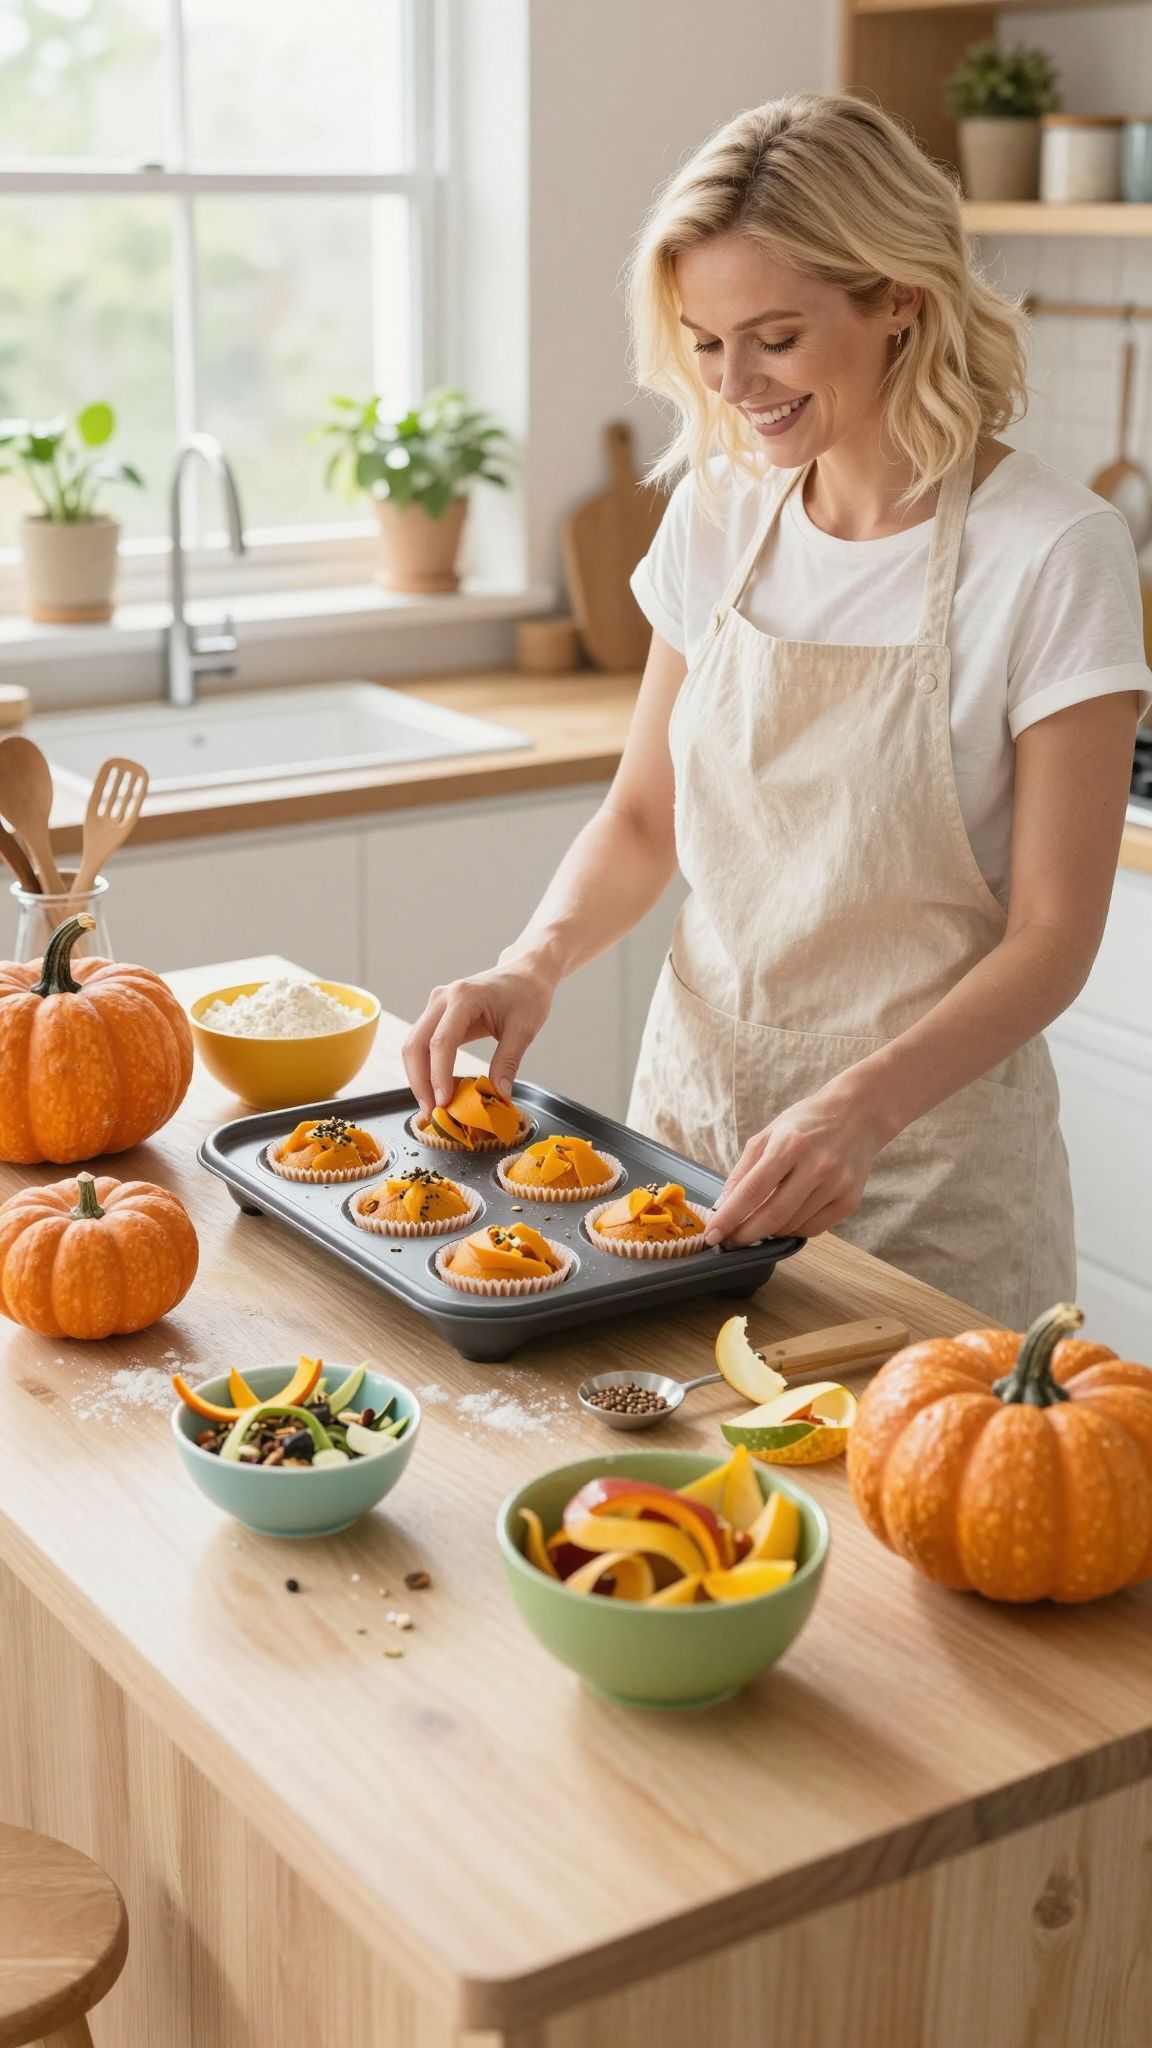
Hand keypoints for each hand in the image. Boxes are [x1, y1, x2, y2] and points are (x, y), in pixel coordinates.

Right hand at [401, 962, 555, 1116]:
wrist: (525, 973)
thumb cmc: (527, 995)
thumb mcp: (524, 1029)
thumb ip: (508, 1063)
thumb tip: (498, 1097)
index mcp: (464, 996)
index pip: (441, 1041)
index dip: (438, 1076)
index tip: (444, 1103)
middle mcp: (442, 998)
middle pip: (416, 1044)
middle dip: (420, 1082)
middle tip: (432, 1112)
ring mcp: (435, 1004)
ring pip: (413, 1045)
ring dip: (418, 1077)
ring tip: (433, 1106)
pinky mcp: (436, 1013)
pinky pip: (422, 1043)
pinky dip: (425, 1067)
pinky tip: (437, 1088)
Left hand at [704, 1085, 889, 1246]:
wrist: (857, 1115)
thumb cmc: (807, 1123)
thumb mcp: (768, 1135)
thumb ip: (743, 1172)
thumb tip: (722, 1207)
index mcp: (790, 1145)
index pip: (752, 1191)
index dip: (729, 1218)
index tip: (712, 1235)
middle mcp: (816, 1166)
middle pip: (773, 1216)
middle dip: (745, 1235)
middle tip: (729, 1242)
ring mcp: (836, 1185)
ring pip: (792, 1226)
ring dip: (768, 1233)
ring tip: (756, 1225)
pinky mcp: (849, 1200)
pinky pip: (813, 1229)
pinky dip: (792, 1230)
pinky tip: (784, 1220)